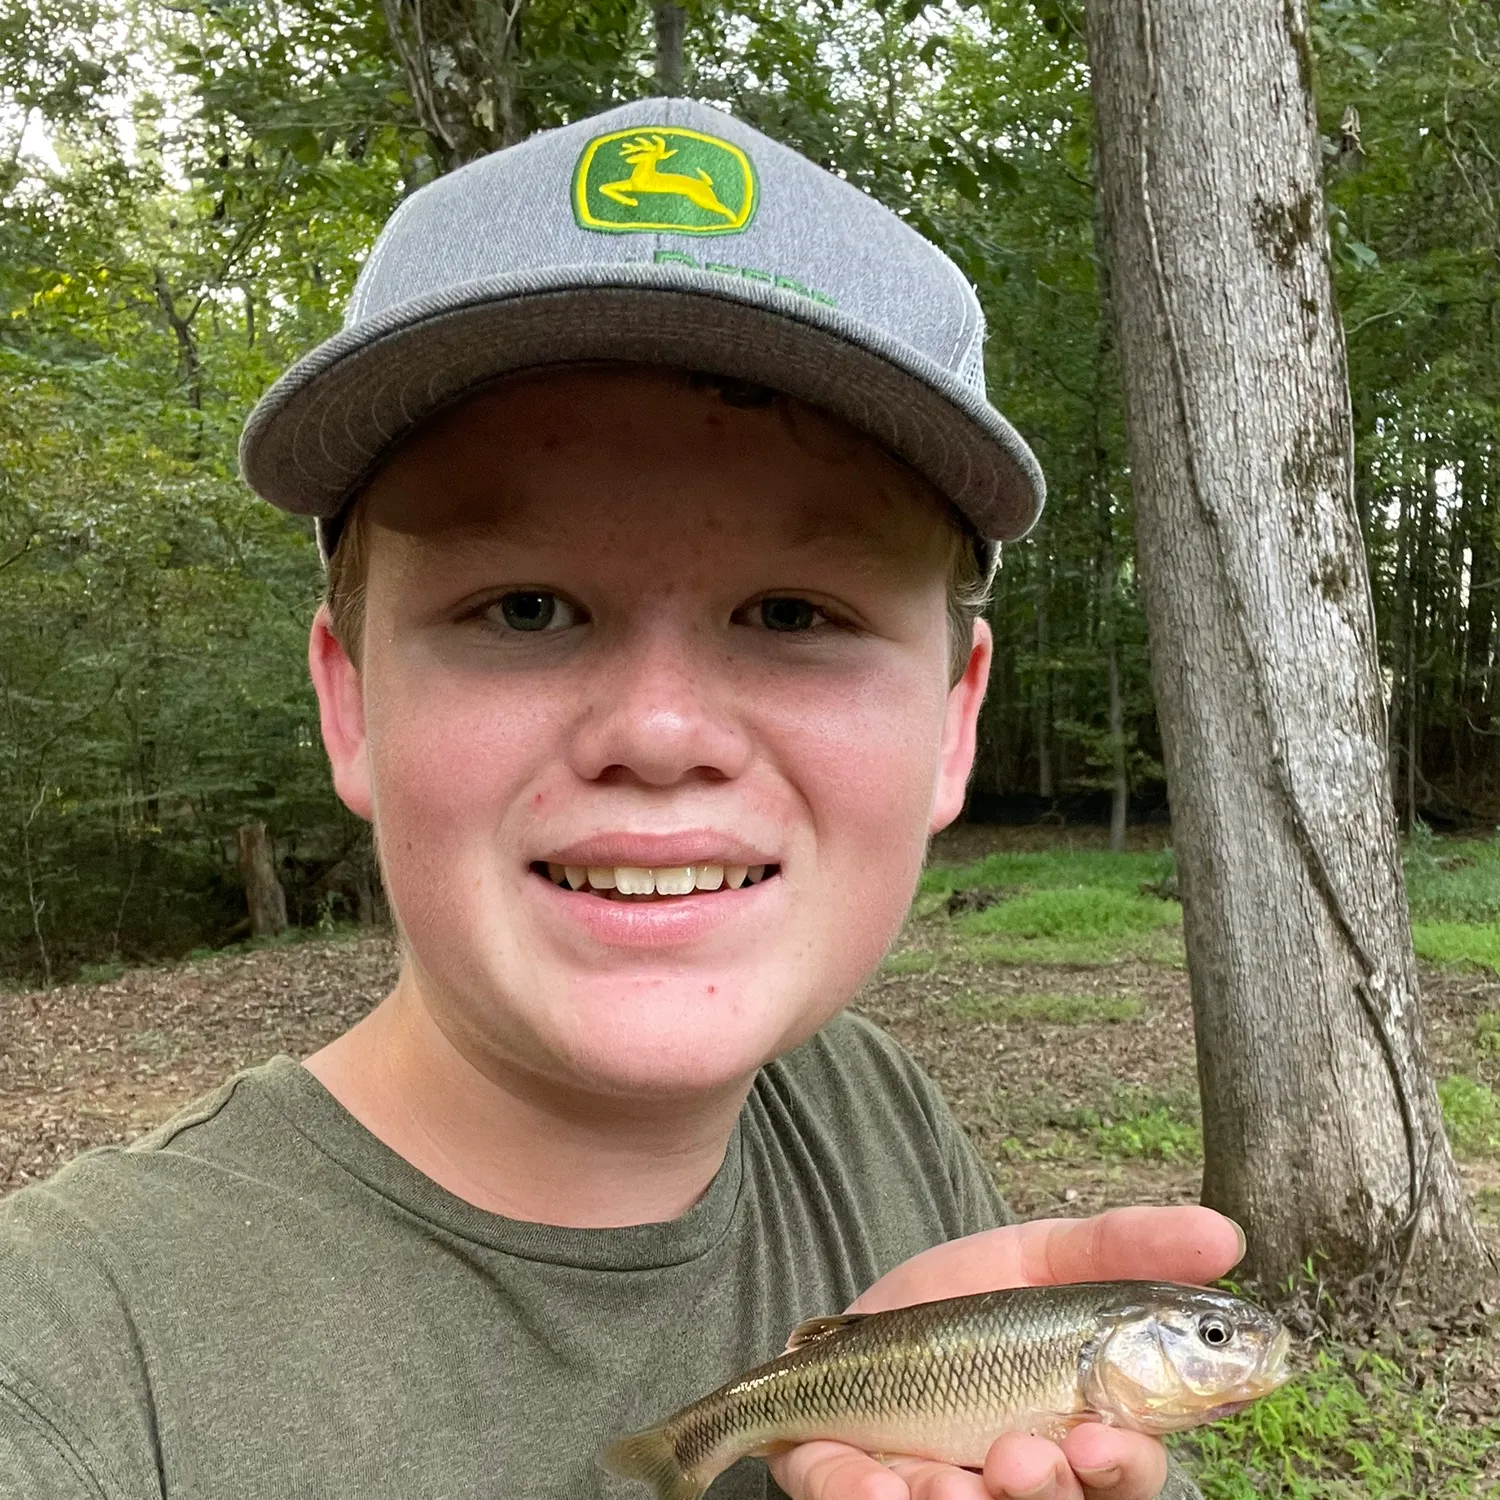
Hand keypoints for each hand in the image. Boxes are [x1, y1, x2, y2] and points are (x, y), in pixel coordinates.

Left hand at [767, 1205, 1244, 1499]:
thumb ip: (1126, 1247)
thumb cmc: (966, 1308)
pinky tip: (881, 1485)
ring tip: (947, 1479)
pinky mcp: (866, 1493)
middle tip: (1028, 1456)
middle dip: (1053, 1491)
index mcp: (1083, 1429)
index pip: (1131, 1464)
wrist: (855, 1323)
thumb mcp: (1043, 1258)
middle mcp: (1029, 1477)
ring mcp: (952, 1490)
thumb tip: (1224, 1234)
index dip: (1128, 1463)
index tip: (1108, 1436)